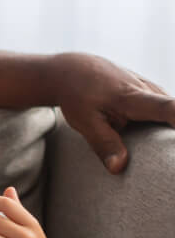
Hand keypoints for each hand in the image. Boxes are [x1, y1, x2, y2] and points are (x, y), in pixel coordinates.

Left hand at [51, 52, 174, 173]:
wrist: (73, 69)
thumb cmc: (77, 94)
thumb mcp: (84, 121)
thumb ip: (103, 144)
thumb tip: (118, 168)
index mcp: (132, 97)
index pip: (168, 109)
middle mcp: (148, 90)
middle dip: (172, 138)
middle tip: (166, 159)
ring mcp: (153, 89)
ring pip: (170, 114)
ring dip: (167, 134)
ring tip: (161, 154)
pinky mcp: (152, 93)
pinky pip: (164, 111)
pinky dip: (162, 125)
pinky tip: (153, 140)